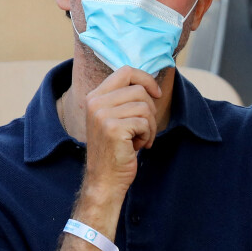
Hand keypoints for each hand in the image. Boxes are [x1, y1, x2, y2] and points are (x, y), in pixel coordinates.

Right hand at [84, 66, 161, 198]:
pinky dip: (147, 136)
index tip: (156, 94)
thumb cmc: (115, 149)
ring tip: (140, 138)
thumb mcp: (114, 118)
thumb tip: (150, 83)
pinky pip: (144, 122)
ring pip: (144, 107)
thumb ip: (124, 98)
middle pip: (139, 90)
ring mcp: (102, 115)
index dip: (146, 79)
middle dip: (150, 110)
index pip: (125, 71)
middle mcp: (95, 102)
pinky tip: (137, 146)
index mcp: (95, 96)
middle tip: (145, 128)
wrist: (105, 179)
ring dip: (150, 125)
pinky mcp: (113, 128)